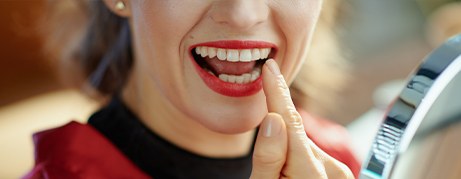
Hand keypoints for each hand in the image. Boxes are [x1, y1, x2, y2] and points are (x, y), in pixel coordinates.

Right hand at [250, 59, 353, 178]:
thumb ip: (268, 158)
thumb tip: (273, 119)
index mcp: (311, 173)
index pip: (289, 121)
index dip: (277, 92)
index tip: (271, 68)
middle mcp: (331, 170)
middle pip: (293, 135)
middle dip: (277, 137)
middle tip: (266, 168)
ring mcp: (338, 173)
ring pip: (301, 144)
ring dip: (287, 151)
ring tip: (278, 177)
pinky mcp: (338, 174)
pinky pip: (310, 154)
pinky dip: (297, 157)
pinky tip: (290, 175)